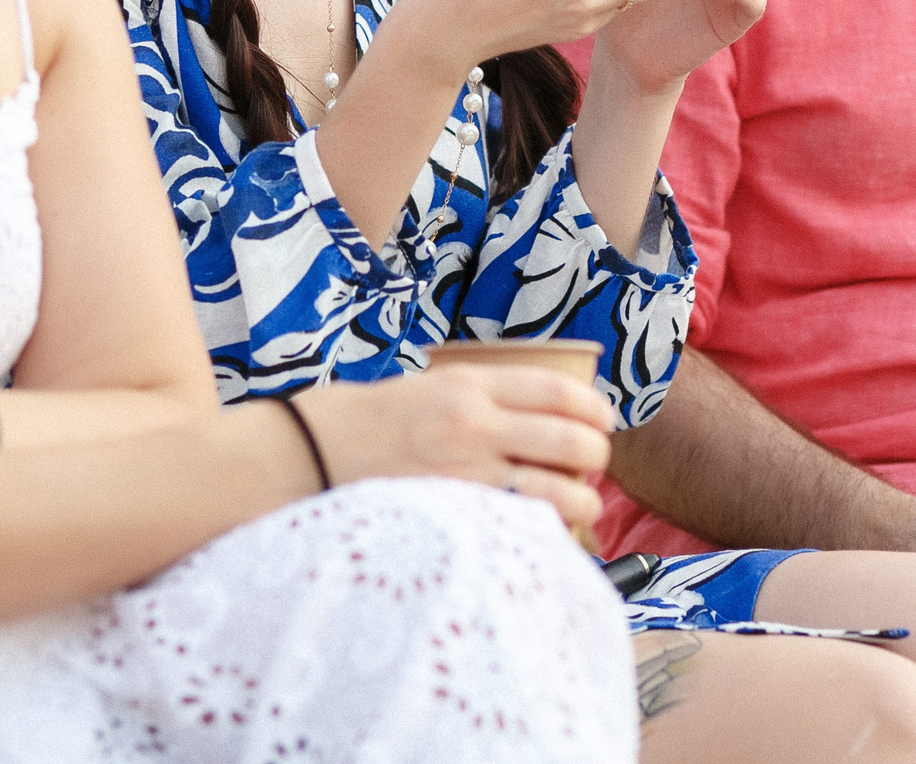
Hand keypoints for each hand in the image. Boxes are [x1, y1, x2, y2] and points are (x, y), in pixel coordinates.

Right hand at [288, 367, 614, 529]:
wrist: (312, 450)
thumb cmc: (371, 419)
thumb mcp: (431, 386)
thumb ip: (484, 397)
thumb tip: (542, 413)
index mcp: (469, 386)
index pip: (559, 390)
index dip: (594, 408)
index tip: (602, 421)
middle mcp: (474, 424)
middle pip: (573, 440)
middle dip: (596, 456)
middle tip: (591, 465)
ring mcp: (467, 472)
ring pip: (560, 489)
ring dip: (582, 500)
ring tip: (578, 503)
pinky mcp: (456, 512)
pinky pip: (524, 525)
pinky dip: (546, 529)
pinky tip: (545, 530)